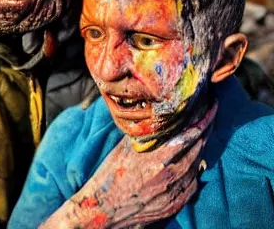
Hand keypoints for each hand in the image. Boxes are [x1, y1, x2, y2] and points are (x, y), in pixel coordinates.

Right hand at [40, 103, 216, 228]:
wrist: (105, 210)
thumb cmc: (111, 175)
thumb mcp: (125, 148)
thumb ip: (145, 134)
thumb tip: (154, 115)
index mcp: (159, 158)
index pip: (190, 134)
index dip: (204, 119)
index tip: (211, 105)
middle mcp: (171, 176)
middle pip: (198, 148)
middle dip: (206, 129)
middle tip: (211, 113)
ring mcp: (176, 193)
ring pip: (197, 166)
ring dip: (201, 148)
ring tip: (202, 134)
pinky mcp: (176, 206)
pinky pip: (192, 185)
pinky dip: (194, 170)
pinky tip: (190, 162)